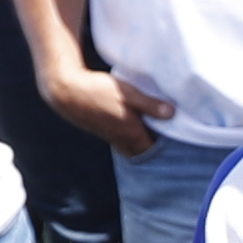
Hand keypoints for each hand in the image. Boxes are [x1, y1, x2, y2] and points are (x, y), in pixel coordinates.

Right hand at [38, 63, 166, 156]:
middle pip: (141, 151)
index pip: (152, 150)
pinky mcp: (102, 130)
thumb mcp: (130, 94)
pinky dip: (129, 136)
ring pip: (130, 146)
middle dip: (153, 147)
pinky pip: (121, 140)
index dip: (165, 147)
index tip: (175, 137)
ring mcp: (110, 136)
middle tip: (165, 135)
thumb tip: (172, 113)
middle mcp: (122, 139)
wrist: (67, 92)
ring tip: (151, 129)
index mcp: (132, 133)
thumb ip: (151, 105)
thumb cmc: (100, 91)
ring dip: (140, 141)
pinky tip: (132, 122)